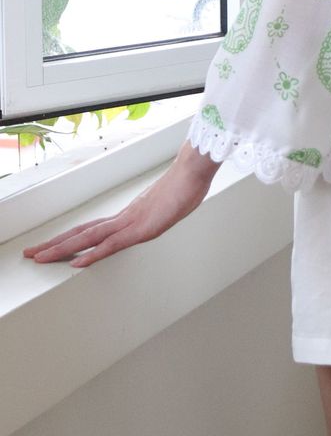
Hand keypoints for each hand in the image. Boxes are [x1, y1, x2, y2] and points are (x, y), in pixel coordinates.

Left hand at [21, 140, 219, 268]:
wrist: (192, 171)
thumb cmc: (185, 186)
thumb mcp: (169, 206)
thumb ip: (158, 213)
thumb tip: (158, 215)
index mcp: (128, 216)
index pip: (91, 229)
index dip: (70, 238)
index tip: (53, 245)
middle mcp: (123, 219)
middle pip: (82, 233)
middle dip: (55, 245)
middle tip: (32, 253)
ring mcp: (130, 223)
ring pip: (88, 239)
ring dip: (62, 249)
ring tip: (41, 257)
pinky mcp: (140, 229)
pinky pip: (111, 245)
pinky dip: (92, 255)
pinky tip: (77, 263)